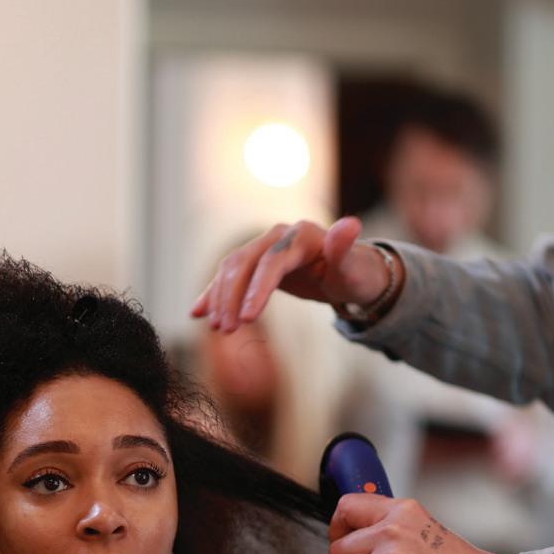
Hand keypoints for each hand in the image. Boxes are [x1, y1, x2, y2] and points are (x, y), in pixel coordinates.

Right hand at [190, 216, 402, 331]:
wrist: (350, 273)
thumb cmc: (355, 274)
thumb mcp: (354, 268)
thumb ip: (345, 249)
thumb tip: (351, 224)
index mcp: (301, 236)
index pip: (272, 263)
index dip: (257, 290)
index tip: (248, 319)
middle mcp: (278, 236)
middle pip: (245, 263)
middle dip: (232, 297)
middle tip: (226, 330)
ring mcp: (265, 247)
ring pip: (232, 269)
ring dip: (220, 298)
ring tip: (217, 328)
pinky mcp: (257, 262)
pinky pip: (230, 275)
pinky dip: (214, 293)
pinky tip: (198, 313)